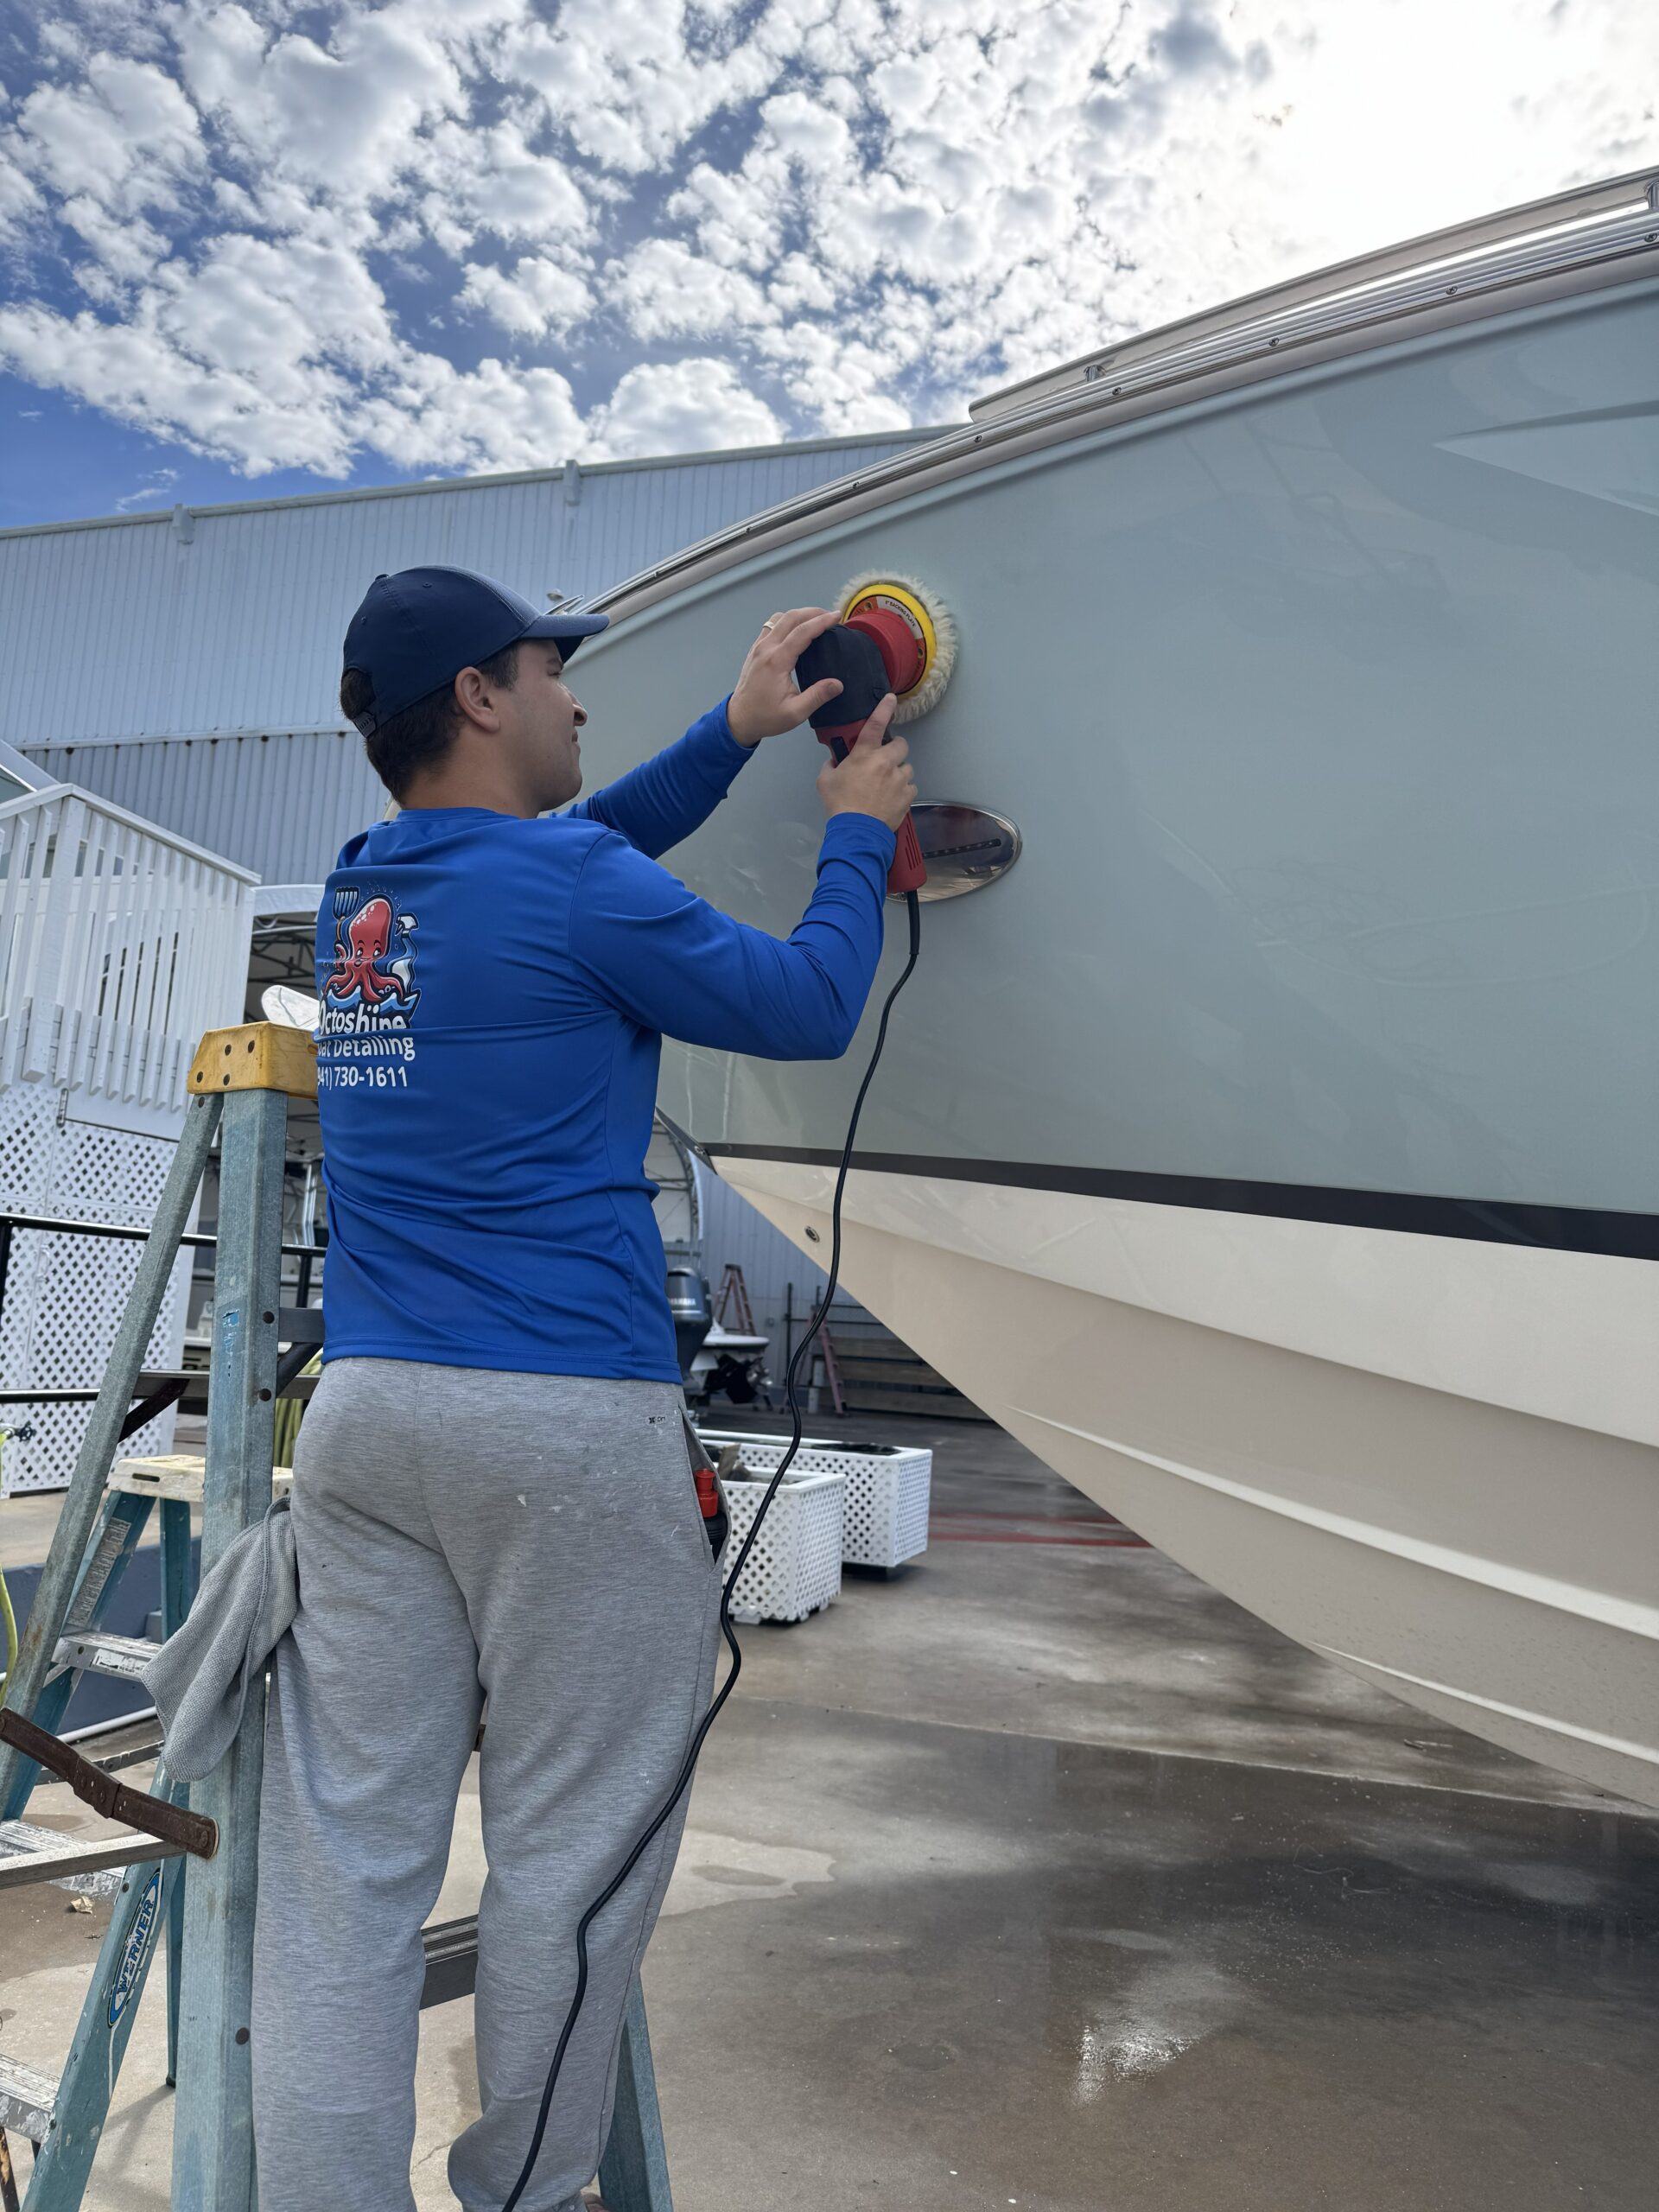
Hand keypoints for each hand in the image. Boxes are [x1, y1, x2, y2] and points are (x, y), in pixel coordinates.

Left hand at [726, 607, 845, 745]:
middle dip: (812, 612)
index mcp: (776, 661)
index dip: (822, 622)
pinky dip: (787, 621)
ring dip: (798, 615)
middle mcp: (766, 648)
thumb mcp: (795, 713)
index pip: (802, 632)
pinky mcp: (755, 650)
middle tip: (830, 615)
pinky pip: (771, 626)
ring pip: (779, 618)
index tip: (837, 616)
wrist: (739, 719)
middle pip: (790, 618)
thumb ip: (817, 696)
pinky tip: (796, 629)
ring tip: (815, 620)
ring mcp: (758, 647)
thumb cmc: (766, 717)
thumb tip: (838, 684)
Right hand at [817, 697, 915, 830]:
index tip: (890, 700)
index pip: (876, 724)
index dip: (884, 709)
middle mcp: (885, 763)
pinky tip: (892, 798)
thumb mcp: (825, 781)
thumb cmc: (840, 805)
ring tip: (887, 784)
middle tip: (885, 759)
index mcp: (865, 754)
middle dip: (895, 749)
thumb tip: (834, 762)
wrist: (857, 831)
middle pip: (901, 744)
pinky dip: (903, 791)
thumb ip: (831, 766)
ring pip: (907, 768)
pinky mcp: (907, 796)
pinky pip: (910, 787)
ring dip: (899, 772)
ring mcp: (899, 779)